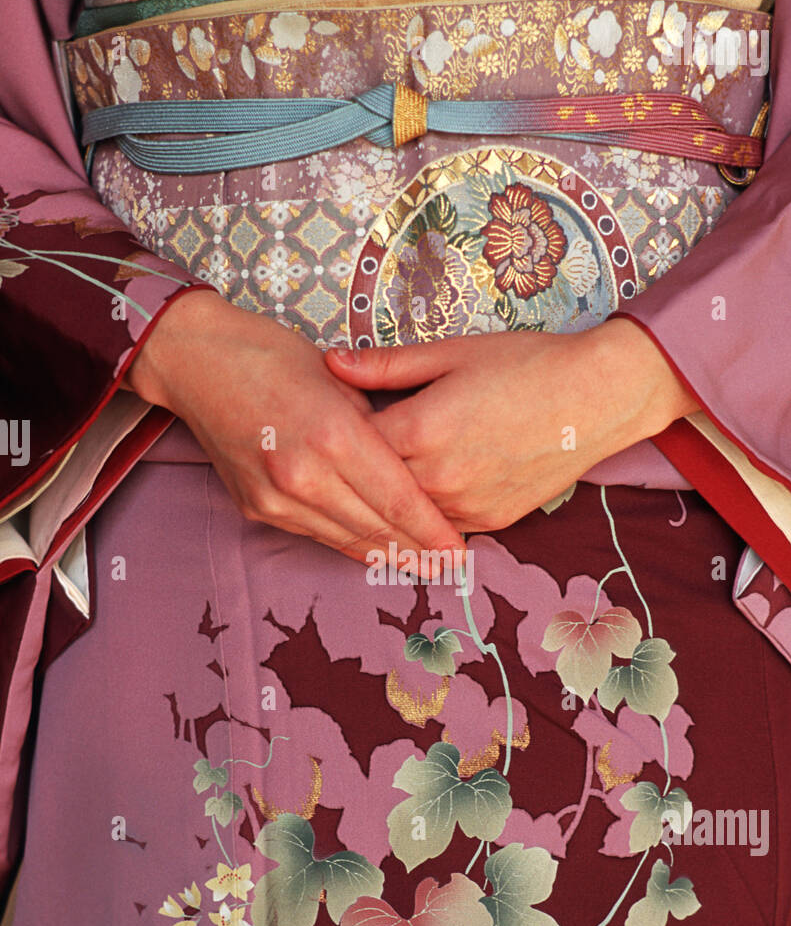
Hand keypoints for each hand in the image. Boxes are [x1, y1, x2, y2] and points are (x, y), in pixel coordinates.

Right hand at [123, 288, 465, 564]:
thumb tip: (412, 463)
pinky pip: (316, 534)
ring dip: (387, 557)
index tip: (458, 551)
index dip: (431, 531)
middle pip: (376, 527)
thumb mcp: (338, 378)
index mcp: (333, 435)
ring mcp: (277, 497)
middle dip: (418, 552)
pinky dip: (349, 545)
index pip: (397, 498)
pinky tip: (375, 553)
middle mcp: (304, 475)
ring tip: (423, 568)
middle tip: (451, 568)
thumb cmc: (272, 356)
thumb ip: (377, 426)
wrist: (196, 363)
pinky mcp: (258, 508)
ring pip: (346, 539)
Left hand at [325, 319, 696, 530]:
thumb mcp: (452, 354)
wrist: (597, 397)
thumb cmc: (527, 365)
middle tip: (329, 463)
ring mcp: (465, 507)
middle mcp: (439, 479)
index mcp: (421, 431)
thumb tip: (331, 363)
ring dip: (385, 500)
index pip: (351, 447)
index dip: (333, 437)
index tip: (319, 427)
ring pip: (403, 515)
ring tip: (365, 482)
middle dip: (351, 476)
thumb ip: (387, 365)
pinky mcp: (490, 522)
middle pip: (371, 489)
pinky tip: (412, 497)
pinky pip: (438, 525)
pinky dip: (422, 513)